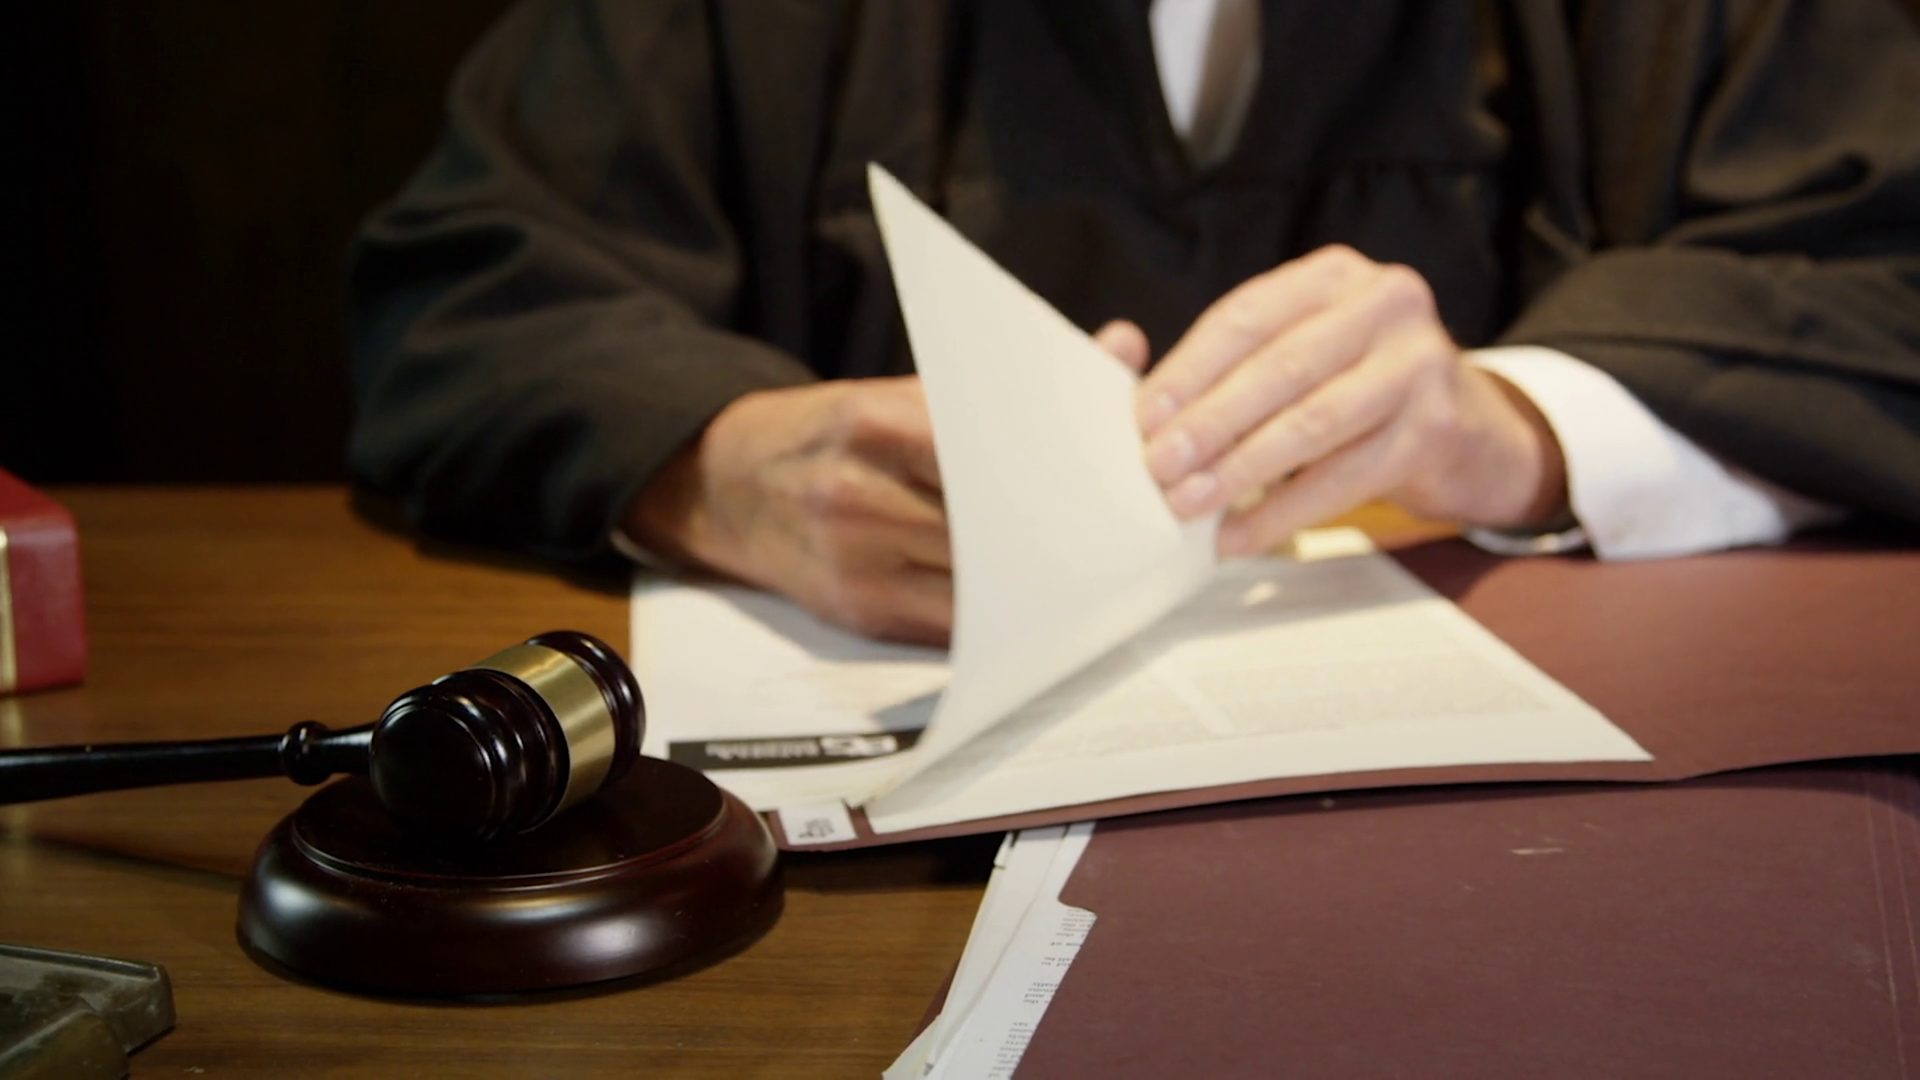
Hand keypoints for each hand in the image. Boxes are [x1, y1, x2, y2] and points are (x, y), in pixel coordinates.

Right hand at [624, 327, 1151, 644]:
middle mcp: (857, 493)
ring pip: (976, 583)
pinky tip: (1034, 604)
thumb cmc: (835, 434)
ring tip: (1092, 568)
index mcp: (873, 422)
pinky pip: (948, 626)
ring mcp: (853, 559)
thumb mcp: (908, 391)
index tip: (1117, 478)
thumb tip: (1124, 346)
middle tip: (1124, 532)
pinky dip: (996, 618)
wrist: (727, 484)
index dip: (1059, 473)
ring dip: (1035, 581)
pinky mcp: (855, 611)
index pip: (988, 454)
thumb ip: (1013, 384)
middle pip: (988, 526)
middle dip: (1055, 531)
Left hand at [1128, 245, 1567, 556]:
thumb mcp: (1300, 351)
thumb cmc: (1355, 386)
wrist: (1467, 429)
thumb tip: (1120, 352)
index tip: (1144, 416)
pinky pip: (1344, 478)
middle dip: (1210, 423)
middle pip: (1278, 368)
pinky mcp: (1435, 428)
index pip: (1245, 317)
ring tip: (1189, 506)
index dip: (1190, 369)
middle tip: (1157, 467)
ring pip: (1312, 423)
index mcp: (1333, 275)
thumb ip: (1225, 356)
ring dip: (1241, 471)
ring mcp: (1419, 364)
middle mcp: (1384, 304)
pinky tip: (1239, 537)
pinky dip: (1283, 513)